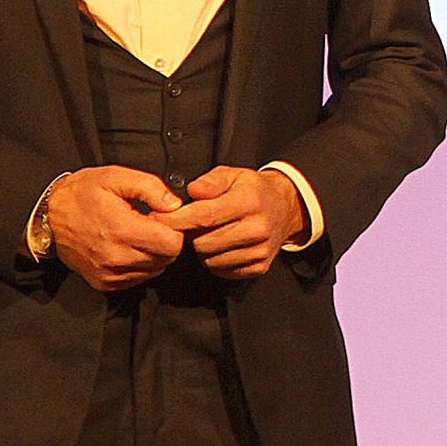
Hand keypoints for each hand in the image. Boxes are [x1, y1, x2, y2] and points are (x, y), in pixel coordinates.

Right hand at [47, 166, 187, 292]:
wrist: (47, 218)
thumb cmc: (80, 195)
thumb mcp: (114, 177)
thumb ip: (150, 187)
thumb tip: (174, 205)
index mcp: (122, 230)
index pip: (173, 243)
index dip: (174, 228)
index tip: (161, 217)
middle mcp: (116, 257)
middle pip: (167, 258)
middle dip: (166, 240)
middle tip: (150, 224)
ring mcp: (109, 274)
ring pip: (155, 270)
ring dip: (153, 254)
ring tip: (137, 234)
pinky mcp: (104, 283)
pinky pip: (138, 278)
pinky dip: (140, 265)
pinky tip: (127, 247)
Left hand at [155, 166, 303, 280]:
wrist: (286, 207)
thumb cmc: (254, 190)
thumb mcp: (233, 174)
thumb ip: (210, 181)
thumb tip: (192, 192)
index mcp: (248, 202)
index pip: (203, 216)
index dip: (176, 220)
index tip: (159, 219)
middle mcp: (256, 228)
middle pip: (203, 243)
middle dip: (192, 235)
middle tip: (195, 225)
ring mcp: (259, 250)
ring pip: (210, 260)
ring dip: (203, 249)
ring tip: (211, 234)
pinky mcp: (259, 266)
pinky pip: (223, 270)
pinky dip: (216, 260)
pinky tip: (222, 246)